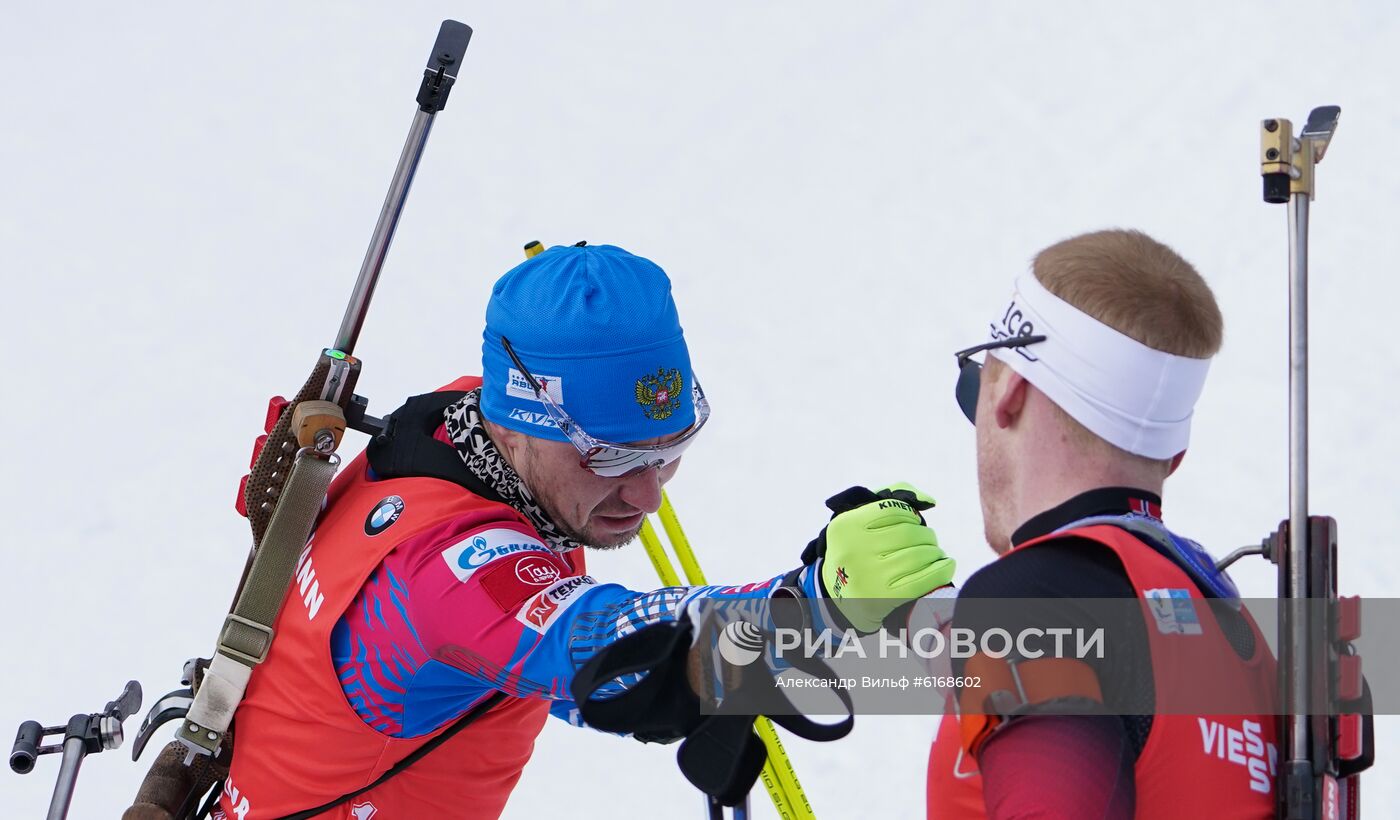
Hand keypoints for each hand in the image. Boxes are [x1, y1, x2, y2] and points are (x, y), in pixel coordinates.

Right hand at [820, 483, 953, 631]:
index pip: (892, 510)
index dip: (911, 515)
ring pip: (919, 555)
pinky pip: (924, 579)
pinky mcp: (883, 597)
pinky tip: (947, 566)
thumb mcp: (858, 525)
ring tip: (936, 555)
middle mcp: (854, 549)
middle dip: (926, 536)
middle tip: (929, 542)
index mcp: (845, 527)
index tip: (915, 523)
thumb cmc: (857, 554)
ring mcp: (869, 575)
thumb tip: (929, 500)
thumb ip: (890, 499)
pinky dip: (942, 570)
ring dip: (935, 553)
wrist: (840, 600)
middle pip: (909, 533)